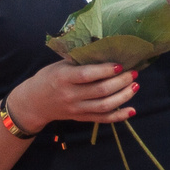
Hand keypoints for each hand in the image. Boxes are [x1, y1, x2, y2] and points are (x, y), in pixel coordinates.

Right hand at [8, 62, 138, 129]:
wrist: (34, 103)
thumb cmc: (49, 78)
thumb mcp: (60, 65)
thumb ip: (80, 61)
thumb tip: (106, 50)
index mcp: (63, 78)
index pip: (87, 75)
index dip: (105, 70)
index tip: (120, 64)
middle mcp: (70, 95)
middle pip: (100, 90)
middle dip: (121, 81)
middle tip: (133, 73)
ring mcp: (76, 109)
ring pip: (105, 105)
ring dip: (124, 96)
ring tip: (135, 86)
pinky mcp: (81, 118)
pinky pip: (103, 119)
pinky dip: (119, 116)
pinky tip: (132, 110)